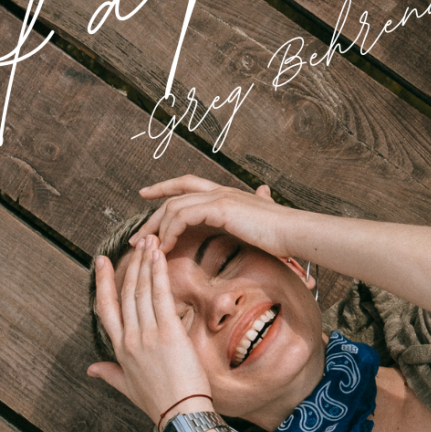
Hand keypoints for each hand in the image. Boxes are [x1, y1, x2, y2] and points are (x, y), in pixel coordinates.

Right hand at [87, 235, 212, 426]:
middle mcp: (129, 337)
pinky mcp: (168, 332)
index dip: (104, 283)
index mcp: (119, 348)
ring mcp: (147, 333)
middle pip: (126, 293)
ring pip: (141, 290)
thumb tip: (91, 369)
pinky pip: (160, 295)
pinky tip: (158, 255)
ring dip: (145, 262)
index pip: (106, 307)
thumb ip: (109, 373)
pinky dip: (158, 273)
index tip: (103, 262)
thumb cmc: (158, 402)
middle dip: (131, 264)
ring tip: (150, 240)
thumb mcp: (127, 387)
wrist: (180, 414)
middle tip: (137, 241)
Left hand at [134, 179, 297, 258]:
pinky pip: (182, 217)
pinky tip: (167, 247)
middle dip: (151, 216)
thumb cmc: (282, 231)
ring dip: (158, 228)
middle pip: (174, 196)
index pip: (187, 183)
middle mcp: (219, 190)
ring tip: (149, 248)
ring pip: (174, 207)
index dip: (164, 187)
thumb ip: (260, 202)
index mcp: (225, 192)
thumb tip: (264, 190)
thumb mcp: (265, 214)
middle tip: (136, 236)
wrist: (294, 231)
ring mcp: (218, 197)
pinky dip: (170, 231)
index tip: (144, 194)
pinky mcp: (219, 207)